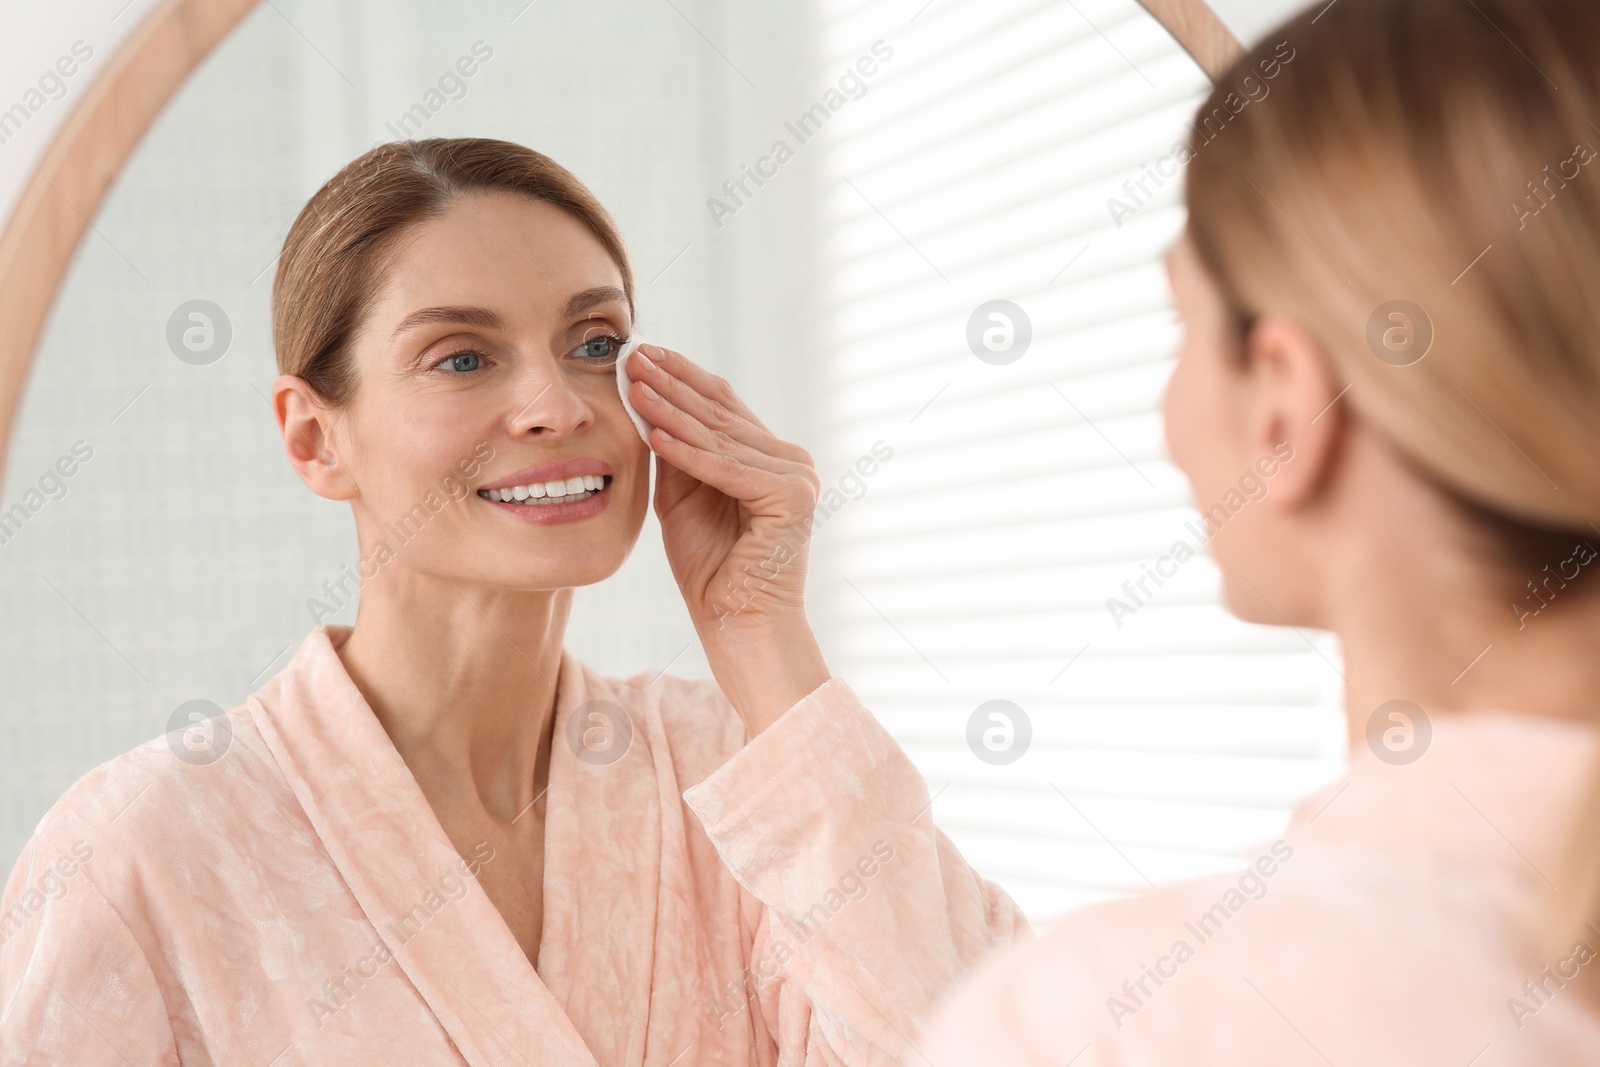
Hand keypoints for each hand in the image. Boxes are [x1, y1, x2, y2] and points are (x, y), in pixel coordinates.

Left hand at [625, 344, 829, 731]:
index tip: (641, 352)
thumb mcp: (682, 497)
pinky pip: (728, 470)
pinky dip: (689, 452)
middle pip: (722, 415)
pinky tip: (655, 431)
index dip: (682, 377)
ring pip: (721, 439)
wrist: (738, 625)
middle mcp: (792, 462)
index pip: (724, 406)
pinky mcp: (793, 500)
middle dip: (672, 383)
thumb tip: (647, 398)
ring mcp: (798, 478)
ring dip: (673, 410)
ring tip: (634, 384)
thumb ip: (675, 452)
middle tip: (632, 354)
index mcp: (772, 457)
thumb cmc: (709, 569)